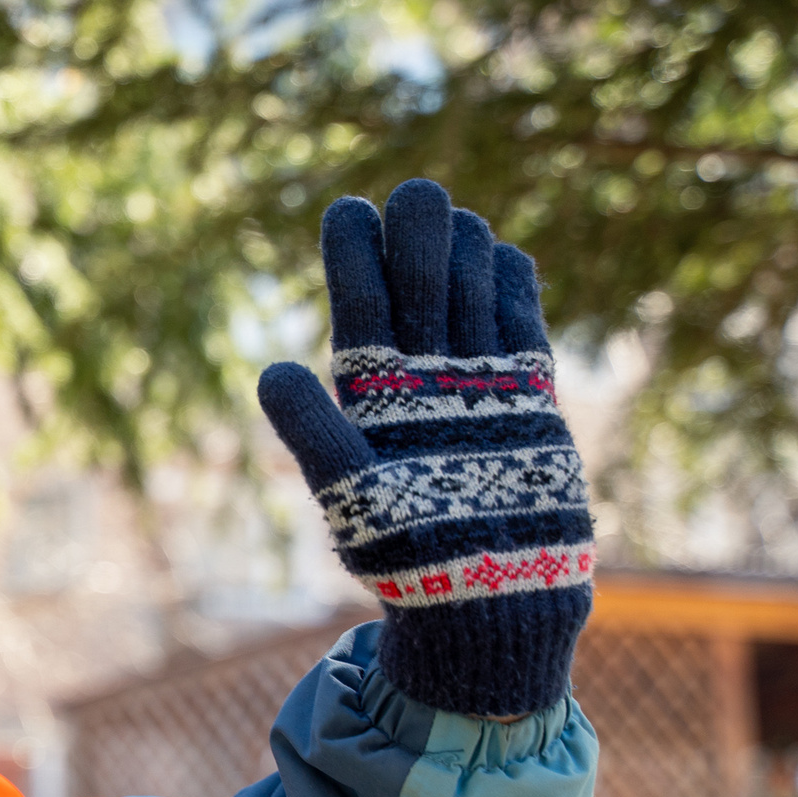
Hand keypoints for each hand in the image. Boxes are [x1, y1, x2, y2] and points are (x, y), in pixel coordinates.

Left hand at [257, 179, 592, 719]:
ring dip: (466, 257)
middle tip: (416, 192)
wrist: (486, 604)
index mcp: (371, 401)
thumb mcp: (352, 496)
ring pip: (469, 304)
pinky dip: (517, 297)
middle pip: (419, 295)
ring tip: (457, 215)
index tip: (345, 209)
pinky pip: (522, 336)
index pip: (361, 312)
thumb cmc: (409, 560)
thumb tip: (269, 371)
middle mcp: (420, 387)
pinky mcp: (528, 407)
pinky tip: (510, 256)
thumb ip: (315, 433)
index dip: (354, 262)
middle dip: (415, 242)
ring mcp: (476, 392)